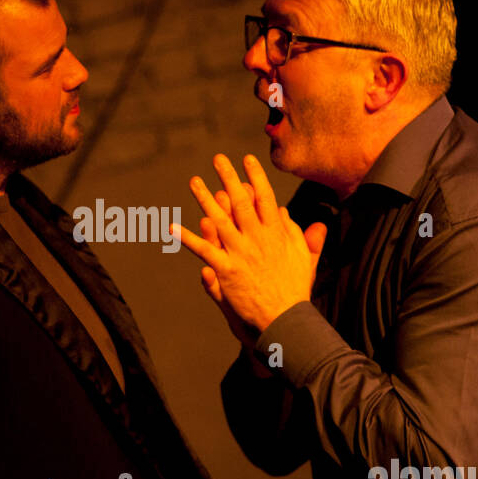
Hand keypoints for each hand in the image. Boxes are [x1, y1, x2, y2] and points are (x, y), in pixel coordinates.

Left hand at [171, 153, 328, 334]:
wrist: (286, 319)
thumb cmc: (296, 290)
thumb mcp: (305, 258)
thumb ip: (300, 234)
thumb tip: (286, 213)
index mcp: (276, 234)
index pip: (265, 198)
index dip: (256, 177)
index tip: (247, 159)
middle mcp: (257, 239)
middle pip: (240, 202)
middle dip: (229, 178)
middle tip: (218, 159)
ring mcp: (240, 253)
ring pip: (219, 220)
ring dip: (205, 199)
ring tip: (194, 181)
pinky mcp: (226, 270)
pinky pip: (204, 250)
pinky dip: (188, 238)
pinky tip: (172, 228)